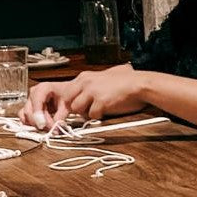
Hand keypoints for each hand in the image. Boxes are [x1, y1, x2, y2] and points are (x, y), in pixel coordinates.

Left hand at [20, 65, 138, 128]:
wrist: (139, 84)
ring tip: (100, 109)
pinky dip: (99, 116)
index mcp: (84, 78)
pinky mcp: (100, 100)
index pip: (65, 93)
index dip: (62, 106)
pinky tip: (108, 109)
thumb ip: (87, 90)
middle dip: (70, 112)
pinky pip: (92, 114)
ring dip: (87, 112)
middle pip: (68, 101)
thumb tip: (76, 103)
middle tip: (74, 119)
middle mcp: (85, 82)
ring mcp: (92, 91)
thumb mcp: (101, 82)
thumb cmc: (123, 86)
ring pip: (78, 109)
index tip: (57, 117)